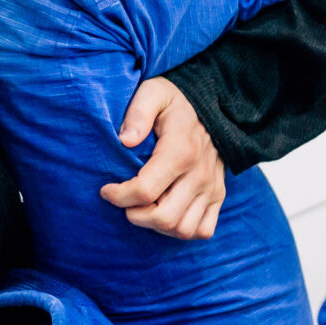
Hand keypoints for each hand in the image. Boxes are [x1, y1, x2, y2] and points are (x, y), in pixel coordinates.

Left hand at [99, 76, 226, 238]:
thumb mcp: (154, 94)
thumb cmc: (176, 103)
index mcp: (180, 152)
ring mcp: (211, 189)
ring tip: (144, 209)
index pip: (145, 191)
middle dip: (135, 216)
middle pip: (164, 217)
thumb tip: (125, 141)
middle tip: (125, 202)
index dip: (119, 196)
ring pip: (183, 229)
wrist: (213, 107)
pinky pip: (203, 229)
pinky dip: (182, 230)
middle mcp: (199, 175)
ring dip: (157, 226)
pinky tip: (166, 215)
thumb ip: (138, 113)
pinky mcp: (218, 196)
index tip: (107, 190)